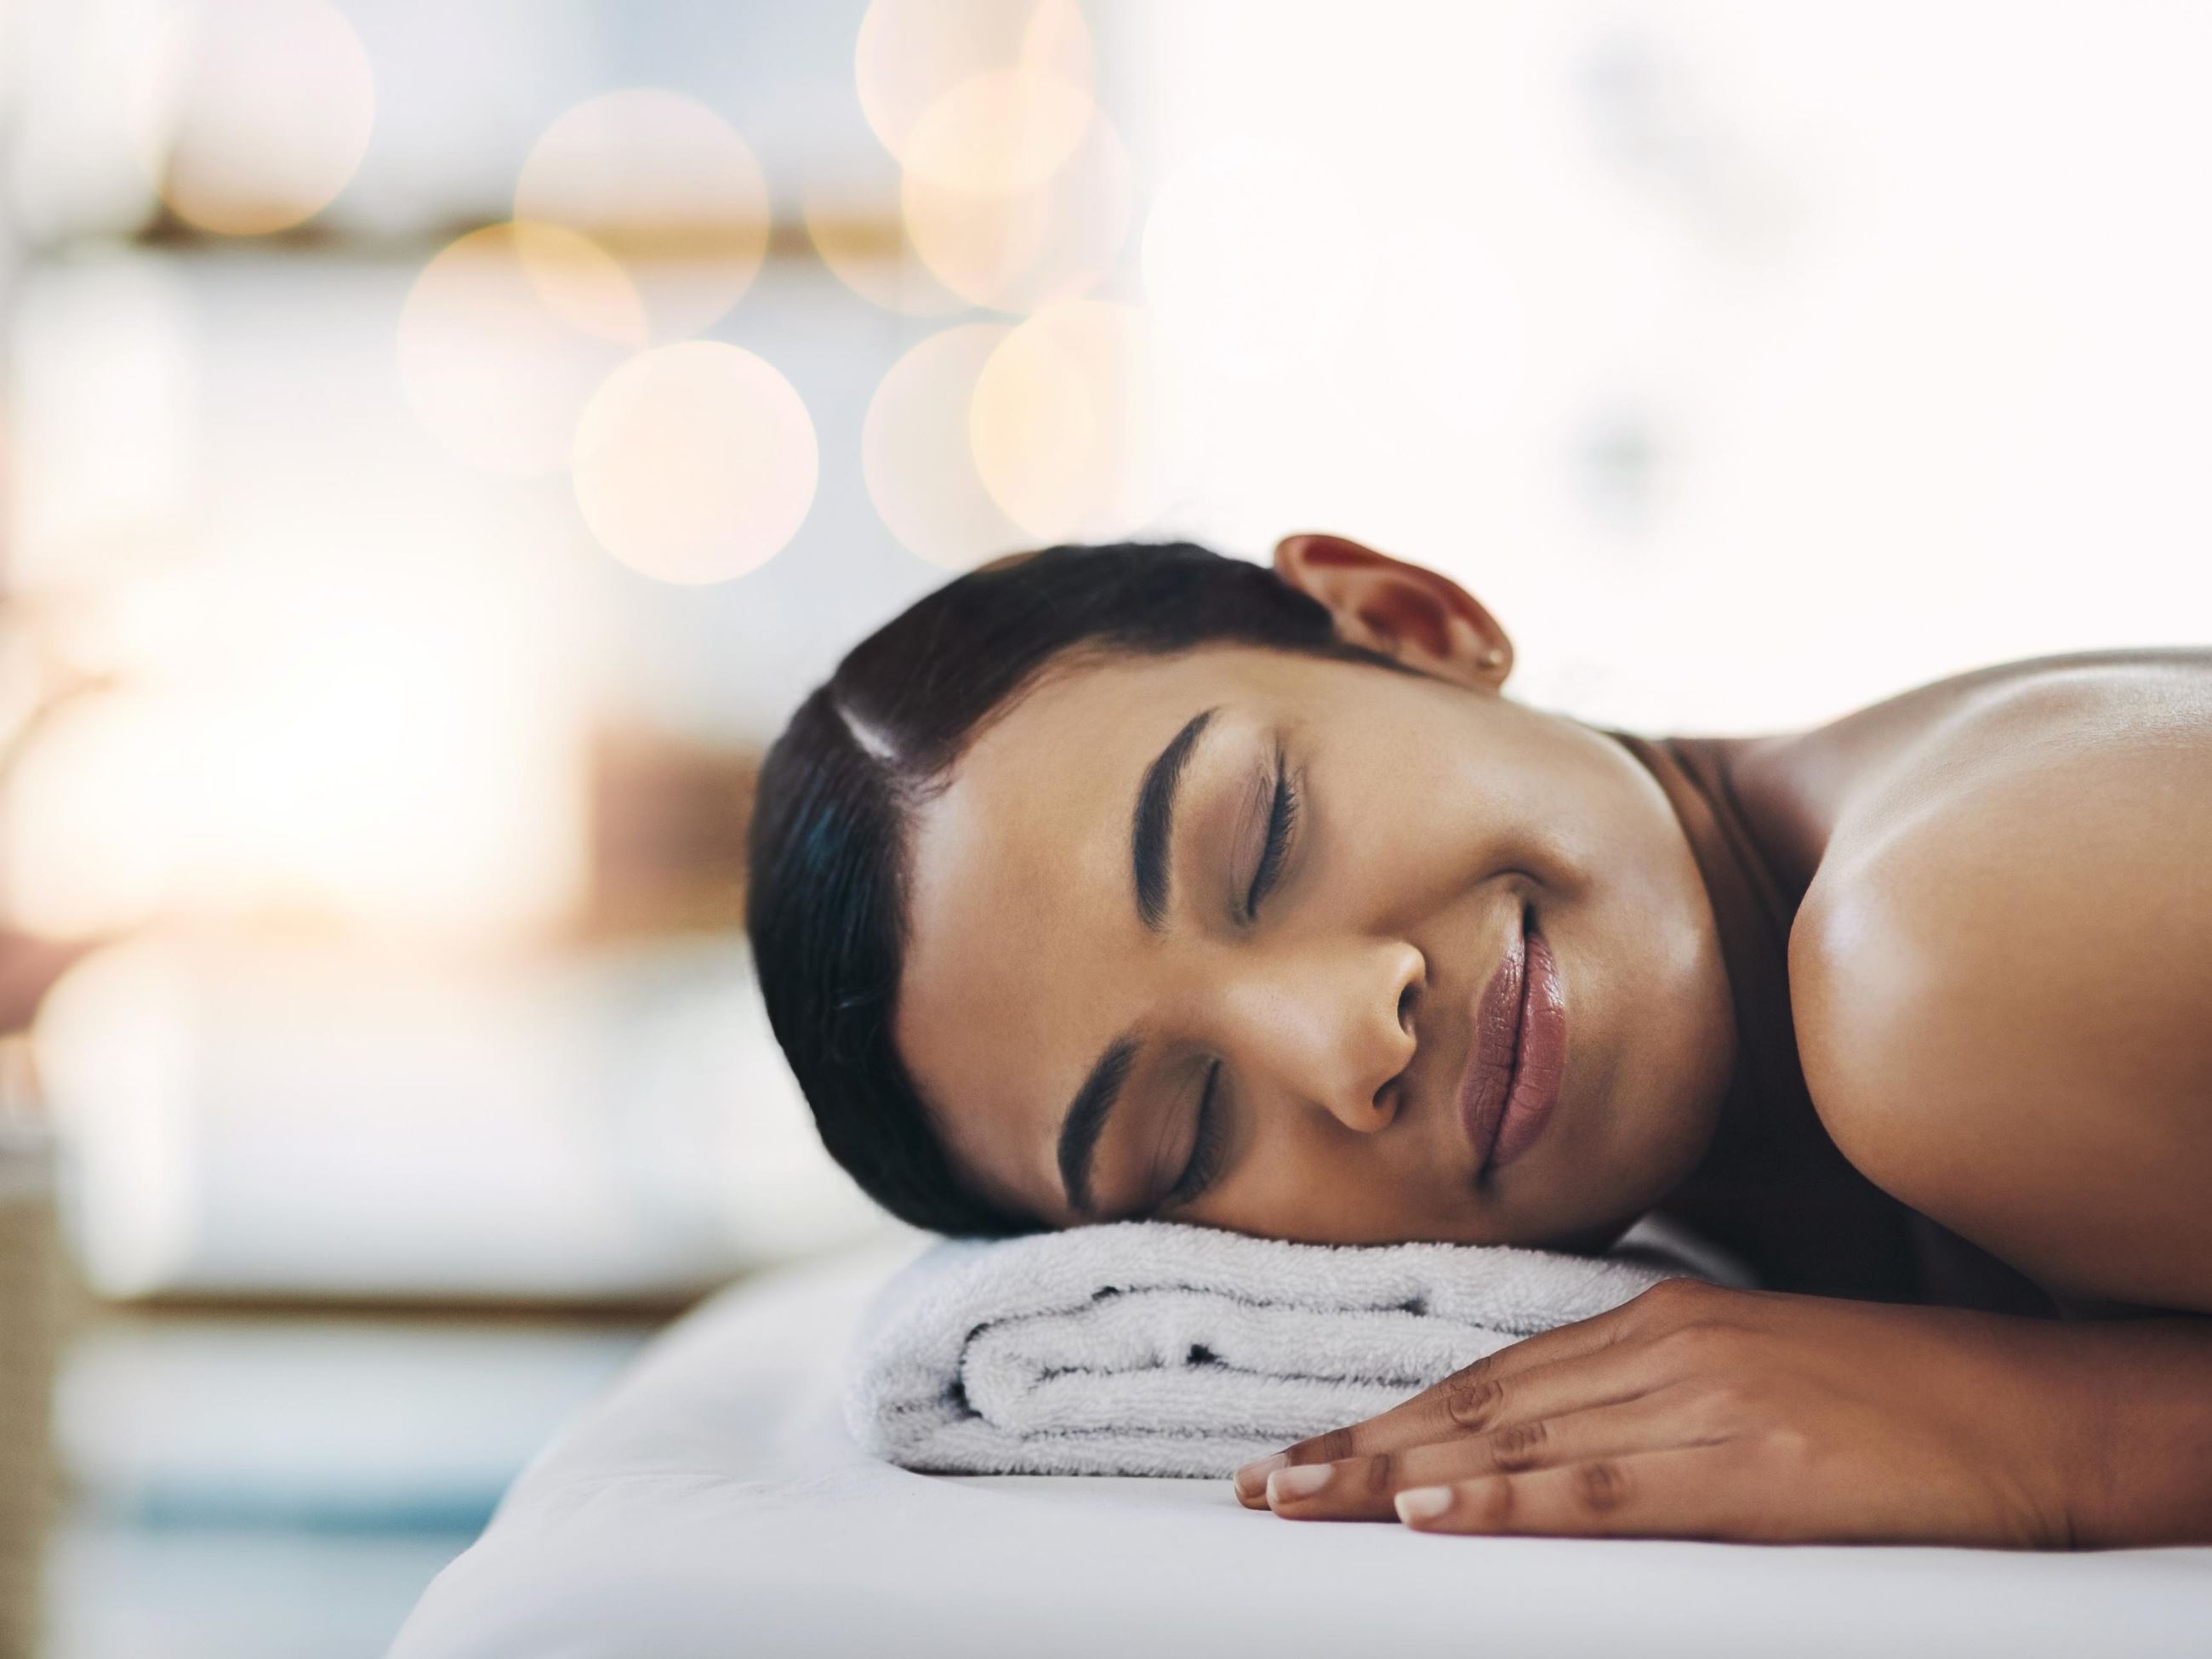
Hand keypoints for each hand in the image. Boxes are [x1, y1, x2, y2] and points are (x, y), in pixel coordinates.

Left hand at [1231, 1277, 2100, 1546]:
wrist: (2040, 1409)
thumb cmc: (1902, 1402)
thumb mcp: (1753, 1378)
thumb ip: (1648, 1401)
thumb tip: (1546, 1448)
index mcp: (1660, 1323)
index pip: (1490, 1380)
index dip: (1391, 1419)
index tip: (1309, 1453)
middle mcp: (1662, 1349)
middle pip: (1478, 1407)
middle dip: (1361, 1447)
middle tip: (1263, 1485)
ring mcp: (1704, 1404)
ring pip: (1515, 1443)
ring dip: (1395, 1476)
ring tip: (1305, 1502)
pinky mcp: (1753, 1469)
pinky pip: (1605, 1489)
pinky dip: (1511, 1503)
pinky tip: (1434, 1514)